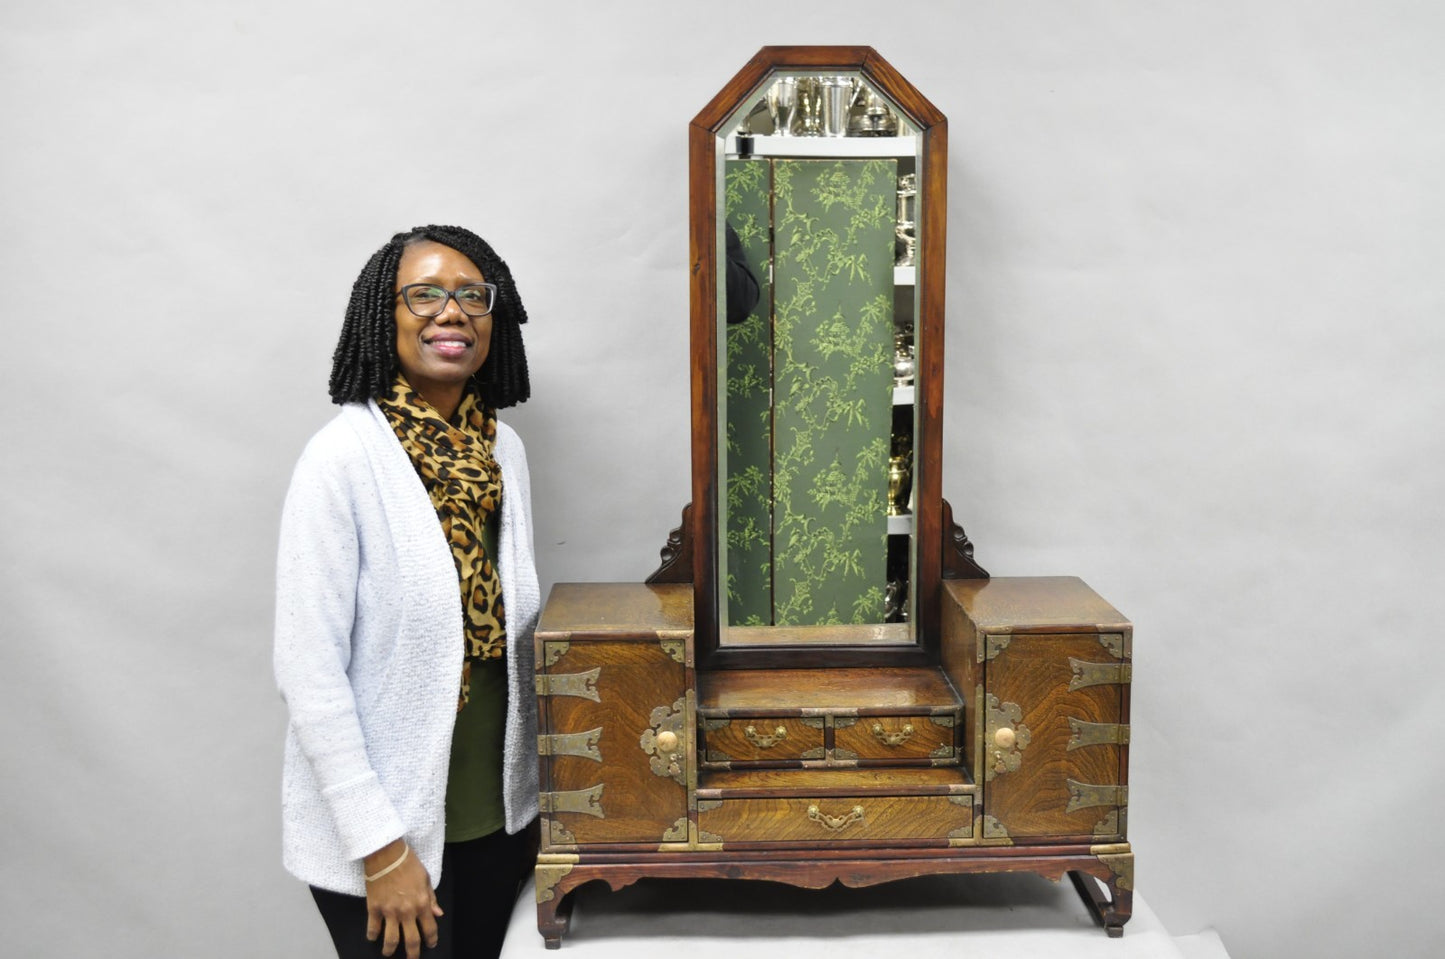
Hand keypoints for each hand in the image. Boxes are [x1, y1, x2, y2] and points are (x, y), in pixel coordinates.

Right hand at [363, 840, 442, 958]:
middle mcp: (406, 911)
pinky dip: (372, 935)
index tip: (431, 944)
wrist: (386, 854)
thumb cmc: (408, 863)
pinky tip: (373, 938)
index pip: (430, 928)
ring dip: (390, 950)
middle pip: (411, 940)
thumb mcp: (426, 878)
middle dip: (413, 953)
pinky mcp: (374, 908)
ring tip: (389, 953)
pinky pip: (373, 928)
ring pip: (390, 940)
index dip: (431, 939)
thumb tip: (438, 913)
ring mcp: (389, 912)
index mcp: (422, 903)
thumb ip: (431, 898)